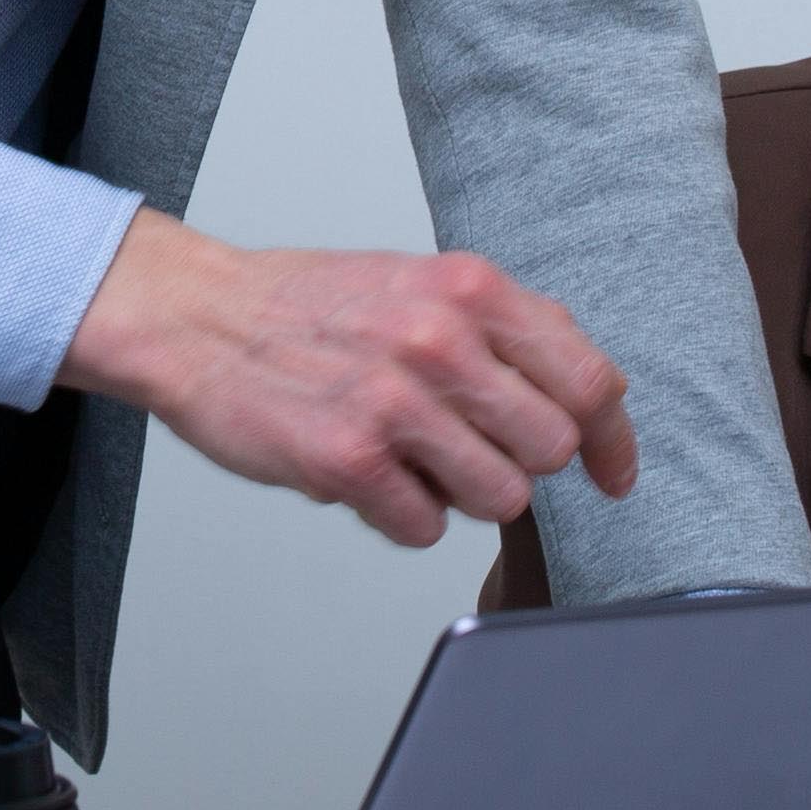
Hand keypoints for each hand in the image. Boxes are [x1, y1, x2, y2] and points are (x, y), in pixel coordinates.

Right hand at [57, 213, 637, 548]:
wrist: (198, 319)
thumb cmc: (307, 307)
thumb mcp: (418, 282)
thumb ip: (500, 327)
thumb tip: (580, 389)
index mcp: (469, 290)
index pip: (588, 379)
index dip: (611, 440)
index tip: (612, 473)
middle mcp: (441, 340)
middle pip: (550, 449)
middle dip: (519, 463)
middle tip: (470, 449)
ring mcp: (396, 403)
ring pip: (500, 498)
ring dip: (462, 494)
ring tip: (412, 461)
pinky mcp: (349, 460)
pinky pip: (426, 527)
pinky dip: (404, 515)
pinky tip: (370, 477)